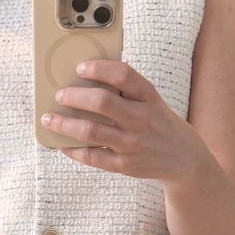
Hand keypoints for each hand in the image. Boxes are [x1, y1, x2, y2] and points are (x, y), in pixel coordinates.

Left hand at [41, 61, 209, 185]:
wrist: (185, 161)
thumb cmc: (161, 124)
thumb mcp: (153, 102)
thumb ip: (129, 90)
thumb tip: (91, 77)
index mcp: (149, 98)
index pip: (124, 75)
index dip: (100, 69)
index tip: (80, 68)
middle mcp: (141, 119)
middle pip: (102, 102)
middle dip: (74, 96)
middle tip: (59, 95)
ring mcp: (132, 144)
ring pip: (90, 131)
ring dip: (65, 124)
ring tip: (50, 119)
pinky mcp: (124, 165)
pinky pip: (92, 156)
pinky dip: (73, 150)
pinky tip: (62, 144)